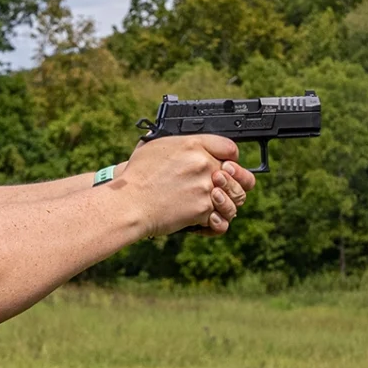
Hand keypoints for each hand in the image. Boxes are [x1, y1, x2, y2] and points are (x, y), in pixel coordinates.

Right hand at [113, 135, 255, 237]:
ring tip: (214, 205)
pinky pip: (222, 219)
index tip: (226, 165)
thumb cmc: (136, 176)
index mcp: (193, 145)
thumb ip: (177, 144)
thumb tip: (185, 146)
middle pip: (239, 174)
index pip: (230, 148)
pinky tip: (207, 220)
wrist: (129, 203)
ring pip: (236, 197)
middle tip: (223, 187)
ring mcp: (206, 188)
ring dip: (227, 203)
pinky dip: (215, 223)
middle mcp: (204, 164)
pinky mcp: (204, 210)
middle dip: (234, 182)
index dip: (231, 158)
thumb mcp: (153, 148)